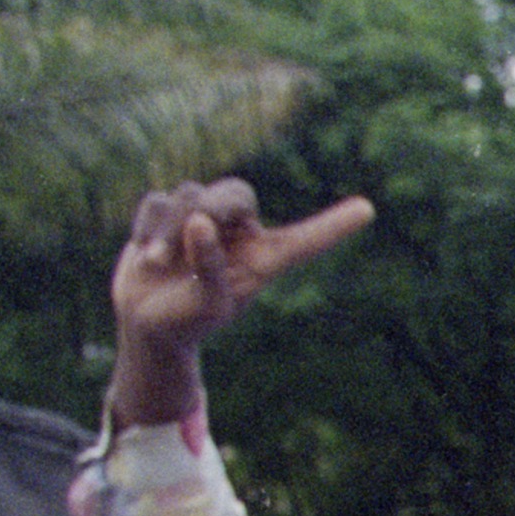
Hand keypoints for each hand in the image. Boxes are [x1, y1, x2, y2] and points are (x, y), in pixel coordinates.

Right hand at [108, 180, 372, 351]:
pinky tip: (147, 256)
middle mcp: (238, 233)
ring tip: (160, 263)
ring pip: (190, 194)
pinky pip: (157, 202)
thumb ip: (210, 266)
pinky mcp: (167, 213)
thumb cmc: (188, 321)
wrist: (146, 322)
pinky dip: (148, 227)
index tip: (368, 211)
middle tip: (190, 233)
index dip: (333, 227)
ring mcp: (202, 218)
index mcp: (263, 260)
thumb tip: (200, 221)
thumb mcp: (207, 304)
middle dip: (211, 208)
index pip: (304, 240)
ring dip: (170, 229)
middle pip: (235, 193)